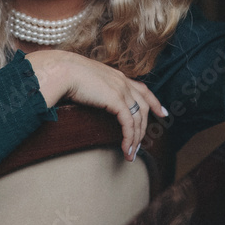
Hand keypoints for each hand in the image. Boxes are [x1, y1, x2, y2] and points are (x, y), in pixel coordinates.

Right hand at [26, 51, 167, 161]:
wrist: (62, 70)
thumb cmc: (66, 74)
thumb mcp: (86, 80)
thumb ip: (95, 88)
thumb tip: (91, 97)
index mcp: (117, 76)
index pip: (142, 89)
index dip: (154, 102)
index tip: (162, 113)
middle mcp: (123, 82)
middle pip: (143, 107)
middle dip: (145, 128)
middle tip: (141, 145)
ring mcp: (121, 90)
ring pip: (138, 118)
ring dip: (136, 139)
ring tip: (130, 154)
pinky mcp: (116, 100)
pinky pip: (129, 124)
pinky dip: (129, 138)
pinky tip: (126, 150)